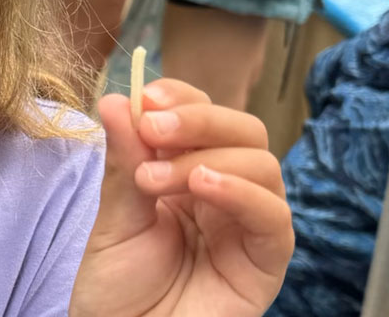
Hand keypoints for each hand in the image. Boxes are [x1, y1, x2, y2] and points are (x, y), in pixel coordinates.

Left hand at [69, 80, 292, 316]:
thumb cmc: (119, 290)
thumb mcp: (115, 218)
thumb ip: (124, 162)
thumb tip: (117, 100)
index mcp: (189, 174)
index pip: (204, 115)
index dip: (183, 97)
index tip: (147, 97)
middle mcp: (227, 194)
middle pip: (243, 130)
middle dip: (199, 119)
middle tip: (152, 129)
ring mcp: (249, 226)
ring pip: (263, 164)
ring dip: (207, 156)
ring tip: (155, 180)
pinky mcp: (266, 263)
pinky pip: (273, 217)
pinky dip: (241, 191)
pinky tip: (204, 184)